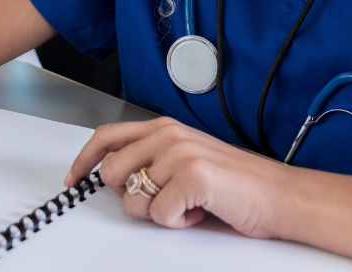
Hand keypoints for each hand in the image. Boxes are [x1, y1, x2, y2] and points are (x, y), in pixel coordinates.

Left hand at [65, 117, 290, 237]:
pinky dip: (178, 223)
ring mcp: (179, 153)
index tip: (73, 179)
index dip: (84, 160)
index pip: (107, 137)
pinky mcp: (192, 177)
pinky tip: (198, 212)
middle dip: (129, 196)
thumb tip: (111, 175)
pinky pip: (159, 215)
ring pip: (132, 198)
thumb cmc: (233, 182)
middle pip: (111, 172)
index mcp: (163, 128)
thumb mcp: (184, 159)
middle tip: (161, 199)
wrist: (278, 195)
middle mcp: (167, 135)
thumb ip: (150, 159)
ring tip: (186, 204)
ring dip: (157, 213)